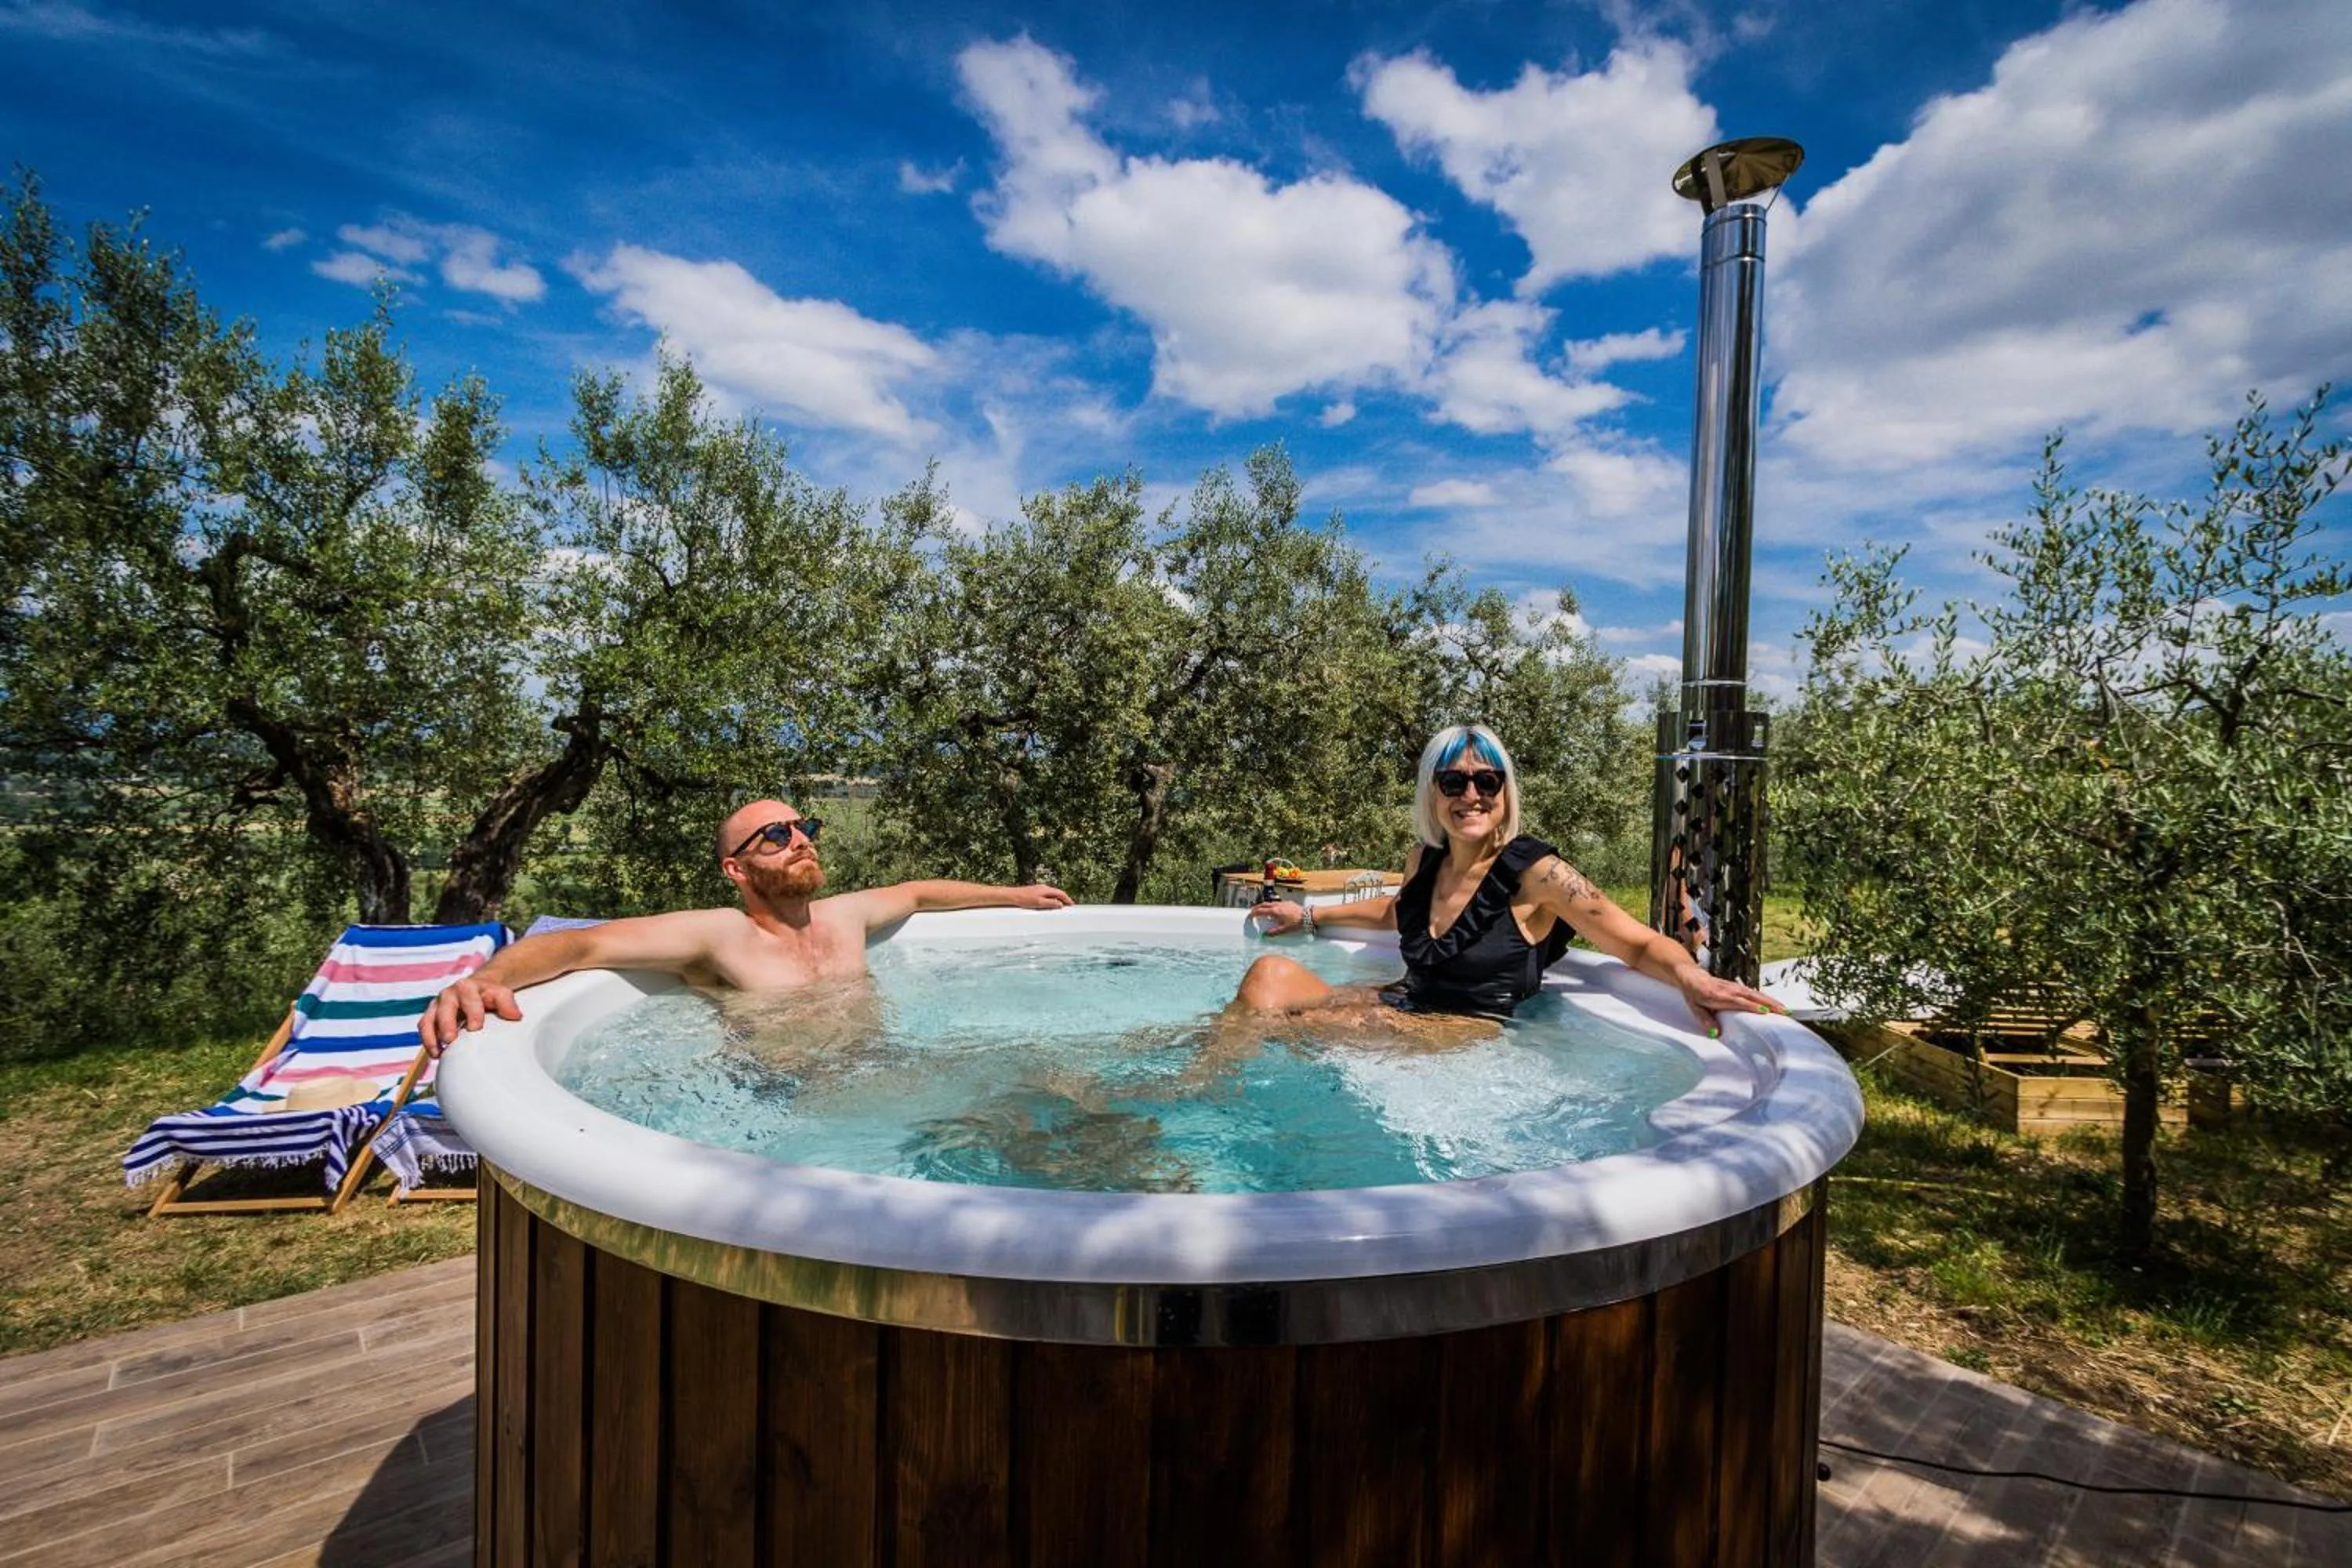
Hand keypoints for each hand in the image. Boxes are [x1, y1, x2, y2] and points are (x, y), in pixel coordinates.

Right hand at [420, 976, 523, 1057]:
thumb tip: (515, 1016)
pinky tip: (436, 1054)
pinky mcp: (431, 1017)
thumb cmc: (488, 994)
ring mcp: (437, 1006)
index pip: (469, 999)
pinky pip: (424, 1029)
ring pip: (428, 1020)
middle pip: (444, 1009)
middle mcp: (448, 995)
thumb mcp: (500, 994)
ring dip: (431, 1037)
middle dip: (447, 1025)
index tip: (476, 1027)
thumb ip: (507, 1002)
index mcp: (466, 987)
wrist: (476, 989)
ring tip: (438, 1053)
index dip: (472, 1012)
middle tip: (451, 1039)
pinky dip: (428, 1042)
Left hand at [1006, 883, 1074, 909]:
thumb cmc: (1024, 899)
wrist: (1012, 896)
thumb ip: (1050, 903)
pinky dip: (1051, 899)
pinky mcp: (1035, 892)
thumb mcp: (1039, 903)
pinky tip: (1049, 904)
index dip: (1067, 899)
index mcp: (1046, 889)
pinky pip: (1047, 895)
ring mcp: (1039, 889)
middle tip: (1068, 906)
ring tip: (1060, 906)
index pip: (1061, 893)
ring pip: (1052, 894)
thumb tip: (1060, 904)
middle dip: (1064, 899)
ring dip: (1057, 899)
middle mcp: (1044, 888)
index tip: (1071, 904)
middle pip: (1057, 892)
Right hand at [1249, 898, 1307, 935]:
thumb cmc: (1296, 923)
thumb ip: (1274, 932)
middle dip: (1257, 908)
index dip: (1253, 913)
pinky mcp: (1288, 902)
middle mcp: (1277, 905)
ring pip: (1270, 903)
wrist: (1308, 915)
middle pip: (1264, 904)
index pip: (1261, 911)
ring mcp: (1283, 903)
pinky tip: (1274, 910)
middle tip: (1252, 912)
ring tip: (1262, 910)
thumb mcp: (1284, 929)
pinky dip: (1271, 906)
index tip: (1249, 916)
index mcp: (1275, 911)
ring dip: (1264, 906)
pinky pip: (1276, 903)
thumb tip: (1265, 935)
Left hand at [1673, 965, 1788, 1037]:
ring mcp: (1736, 987)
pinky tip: (1776, 1005)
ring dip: (1772, 1001)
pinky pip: (1755, 993)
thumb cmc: (1694, 994)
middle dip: (1770, 1004)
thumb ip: (1705, 1020)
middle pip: (1753, 997)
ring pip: (1757, 994)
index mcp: (1719, 996)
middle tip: (1784, 1012)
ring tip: (1786, 1010)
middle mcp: (1730, 990)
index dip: (1752, 1007)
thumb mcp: (1695, 1009)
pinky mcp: (1739, 987)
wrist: (1692, 976)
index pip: (1738, 1002)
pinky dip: (1767, 998)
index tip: (1765, 1013)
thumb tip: (1715, 1033)